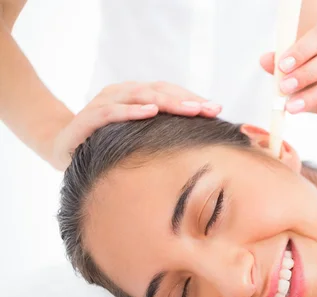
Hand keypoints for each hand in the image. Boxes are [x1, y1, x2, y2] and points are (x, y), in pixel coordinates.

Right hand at [50, 81, 220, 170]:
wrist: (62, 149)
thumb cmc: (108, 144)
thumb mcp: (140, 138)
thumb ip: (164, 132)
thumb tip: (204, 139)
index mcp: (135, 96)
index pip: (169, 91)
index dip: (193, 97)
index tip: (217, 110)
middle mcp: (120, 94)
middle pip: (158, 91)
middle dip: (185, 100)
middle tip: (208, 110)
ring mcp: (102, 104)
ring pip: (137, 96)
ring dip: (165, 101)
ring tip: (188, 109)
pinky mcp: (85, 120)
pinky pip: (109, 112)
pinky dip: (130, 111)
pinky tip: (149, 112)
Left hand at [260, 21, 316, 126]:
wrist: (311, 77)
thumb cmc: (299, 62)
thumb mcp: (287, 58)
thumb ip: (277, 59)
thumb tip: (265, 60)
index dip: (303, 50)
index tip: (283, 65)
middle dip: (308, 74)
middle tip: (284, 87)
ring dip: (314, 96)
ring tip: (291, 107)